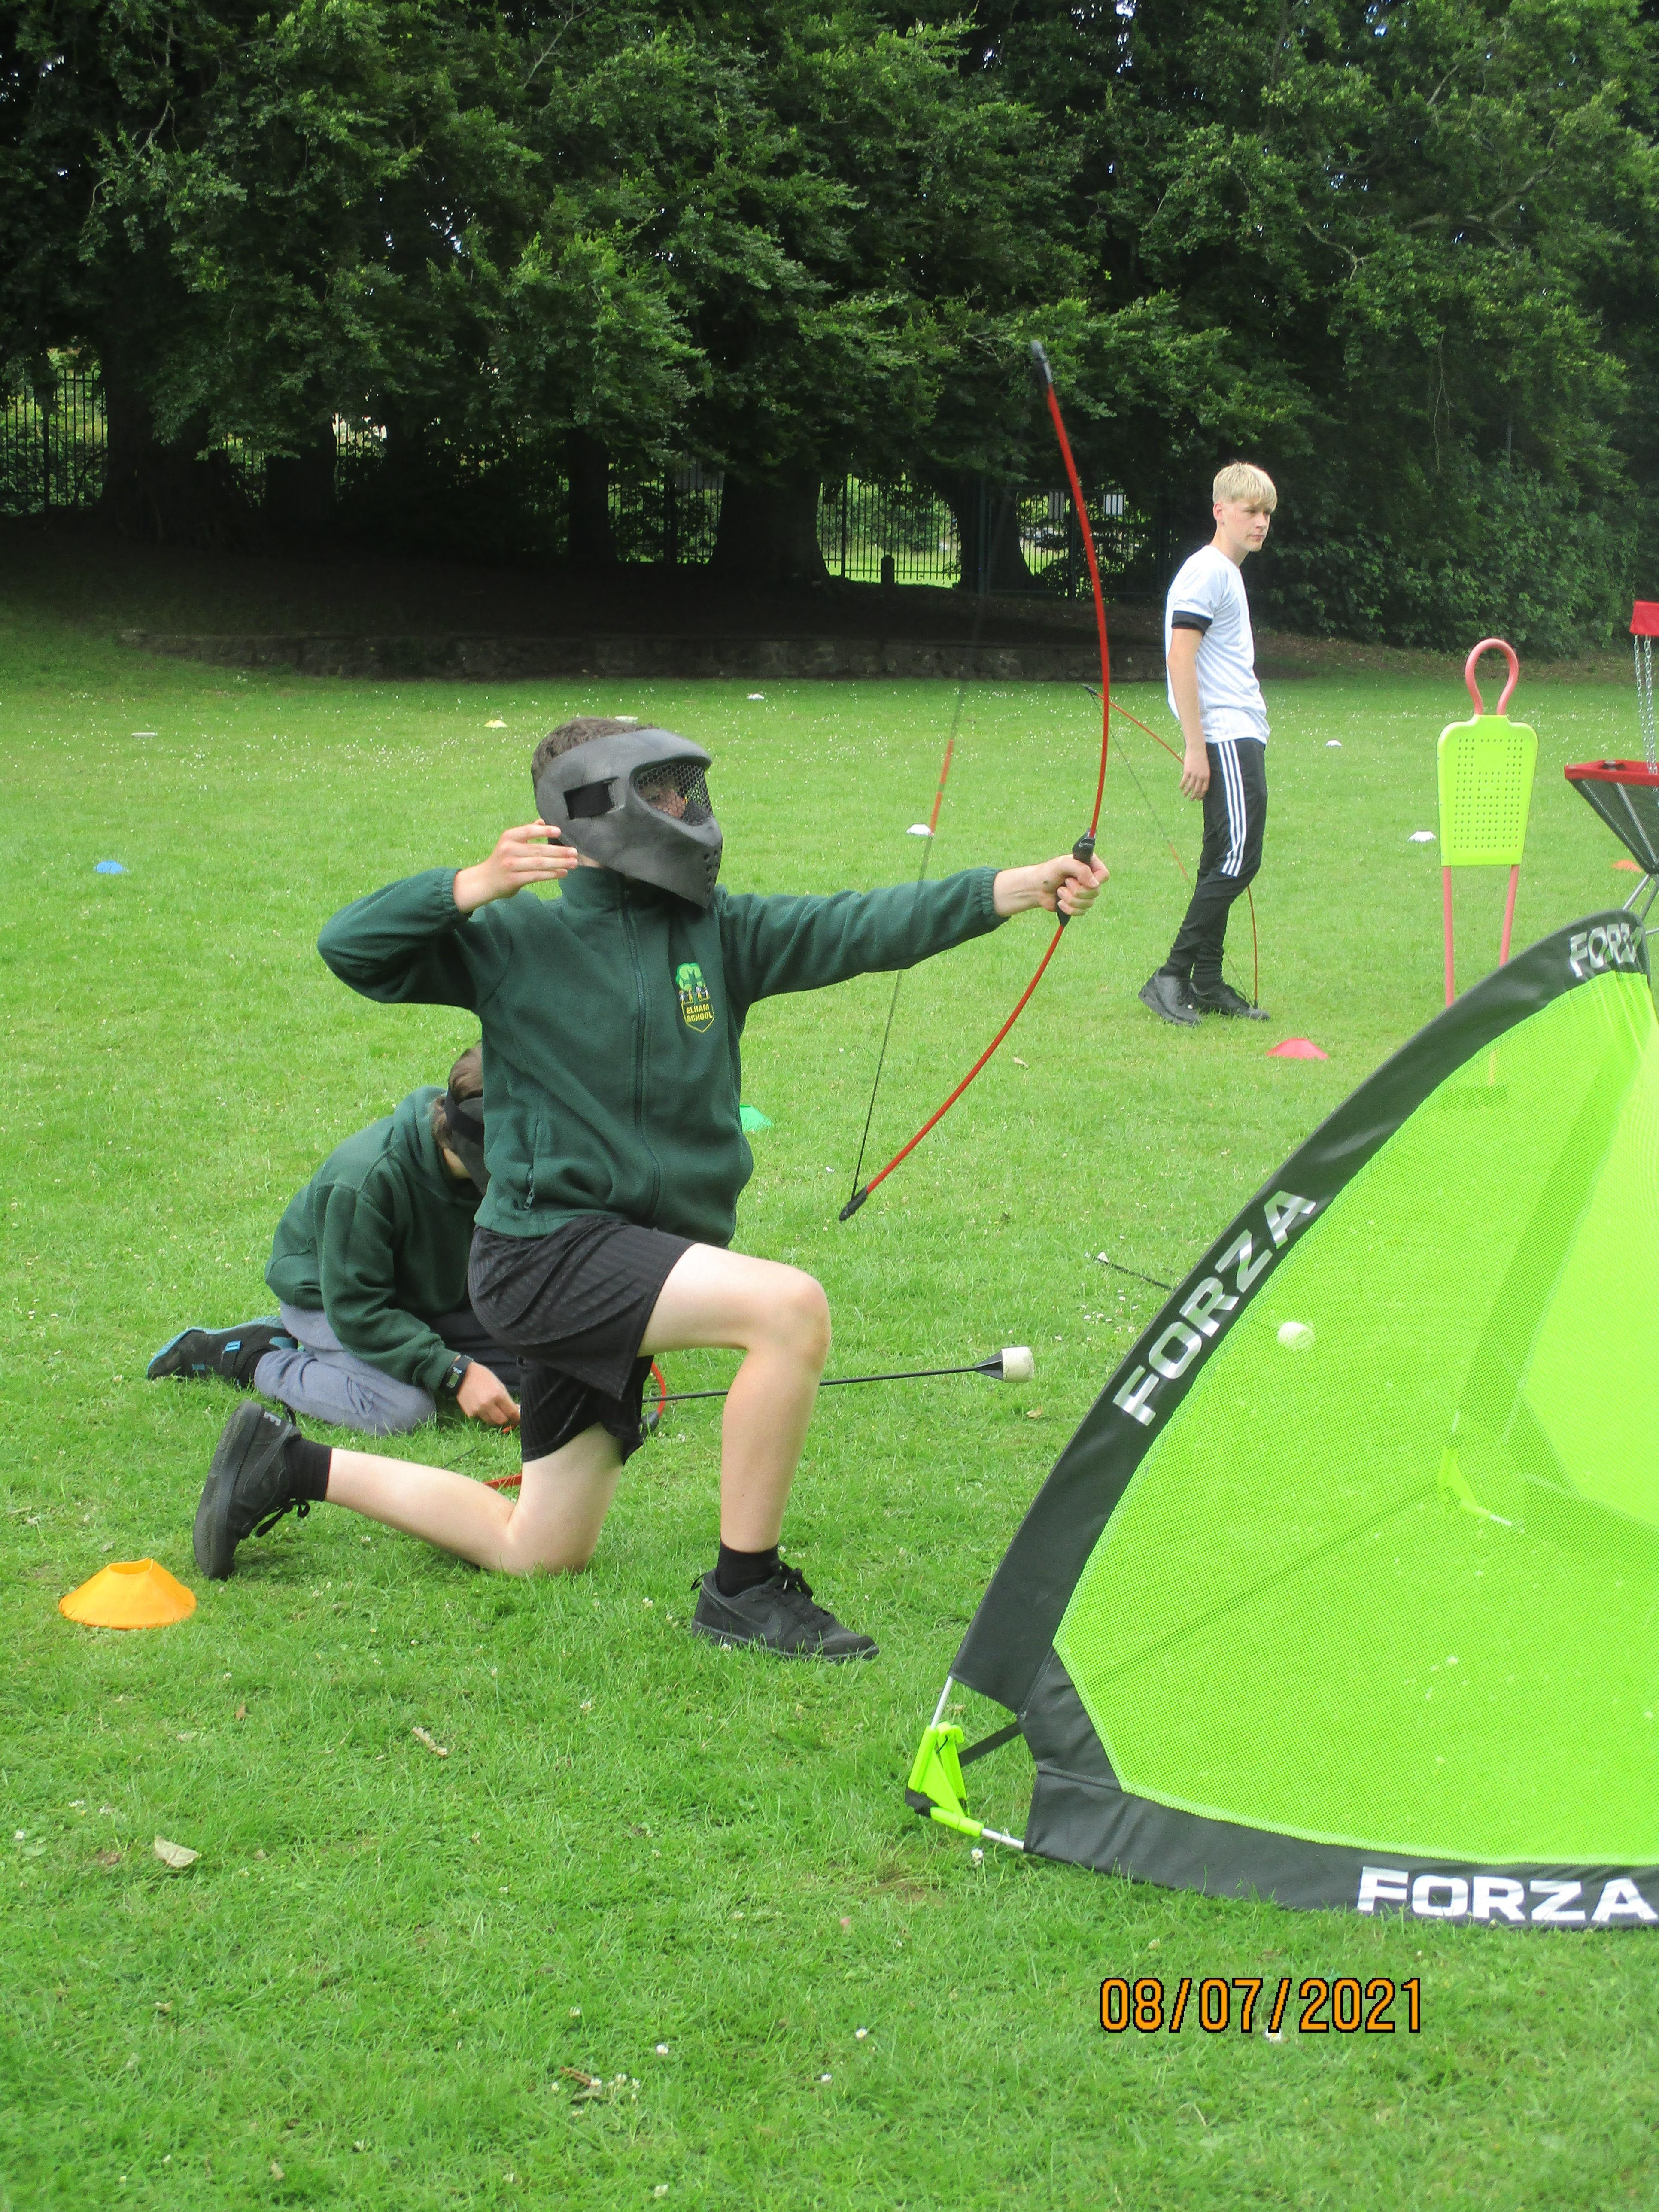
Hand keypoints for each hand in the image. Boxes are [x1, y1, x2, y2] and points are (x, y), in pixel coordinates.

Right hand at [453, 823, 578, 913]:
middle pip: (538, 850)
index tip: (559, 831)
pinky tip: (563, 873)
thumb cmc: (502, 860)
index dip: (543, 830)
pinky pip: (536, 876)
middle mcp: (508, 850)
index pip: (527, 831)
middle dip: (559, 851)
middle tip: (574, 852)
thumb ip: (525, 833)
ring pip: (539, 864)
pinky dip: (552, 875)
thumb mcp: (510, 843)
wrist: (484, 880)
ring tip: (574, 863)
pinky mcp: (513, 880)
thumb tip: (541, 821)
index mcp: (508, 837)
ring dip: (559, 863)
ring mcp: (510, 865)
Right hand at [457, 1362, 519, 1427]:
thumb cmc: (483, 1377)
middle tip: (506, 1414)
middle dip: (506, 1419)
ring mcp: (478, 1410)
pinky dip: (484, 1415)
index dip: (517, 1418)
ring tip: (493, 1409)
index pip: (511, 1412)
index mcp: (497, 1394)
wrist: (461, 1375)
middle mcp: (488, 1404)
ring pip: (491, 1422)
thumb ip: (507, 1399)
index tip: (518, 1419)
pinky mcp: (470, 1413)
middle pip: (502, 1421)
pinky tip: (481, 1406)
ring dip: (495, 1418)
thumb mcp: (499, 1384)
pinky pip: (481, 1418)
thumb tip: (517, 1410)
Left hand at [992, 853, 1108, 918]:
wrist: (1036, 888)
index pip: (1104, 875)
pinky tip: (1060, 902)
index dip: (1095, 880)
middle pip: (1095, 892)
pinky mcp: (1079, 906)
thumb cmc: (1048, 873)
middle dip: (1076, 890)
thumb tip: (1095, 884)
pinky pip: (1081, 912)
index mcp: (1090, 865)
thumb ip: (1080, 869)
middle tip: (1065, 882)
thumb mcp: (1062, 864)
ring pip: (1088, 904)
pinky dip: (1068, 908)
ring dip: (1070, 899)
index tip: (1080, 880)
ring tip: (1060, 891)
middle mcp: (1090, 880)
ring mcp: (1086, 894)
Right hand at [1180, 747, 1209, 800]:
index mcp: (1206, 776)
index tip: (1198, 799)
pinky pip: (1184, 781)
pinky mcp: (1187, 771)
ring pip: (1190, 787)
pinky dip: (1182, 785)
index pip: (1204, 789)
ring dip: (1187, 792)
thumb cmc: (1201, 757)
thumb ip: (1203, 775)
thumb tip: (1199, 783)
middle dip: (1194, 796)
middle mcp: (1201, 776)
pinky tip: (1180, 788)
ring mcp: (1194, 774)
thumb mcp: (1205, 767)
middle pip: (1197, 789)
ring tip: (1184, 795)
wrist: (1197, 749)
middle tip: (1191, 799)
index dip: (1201, 795)